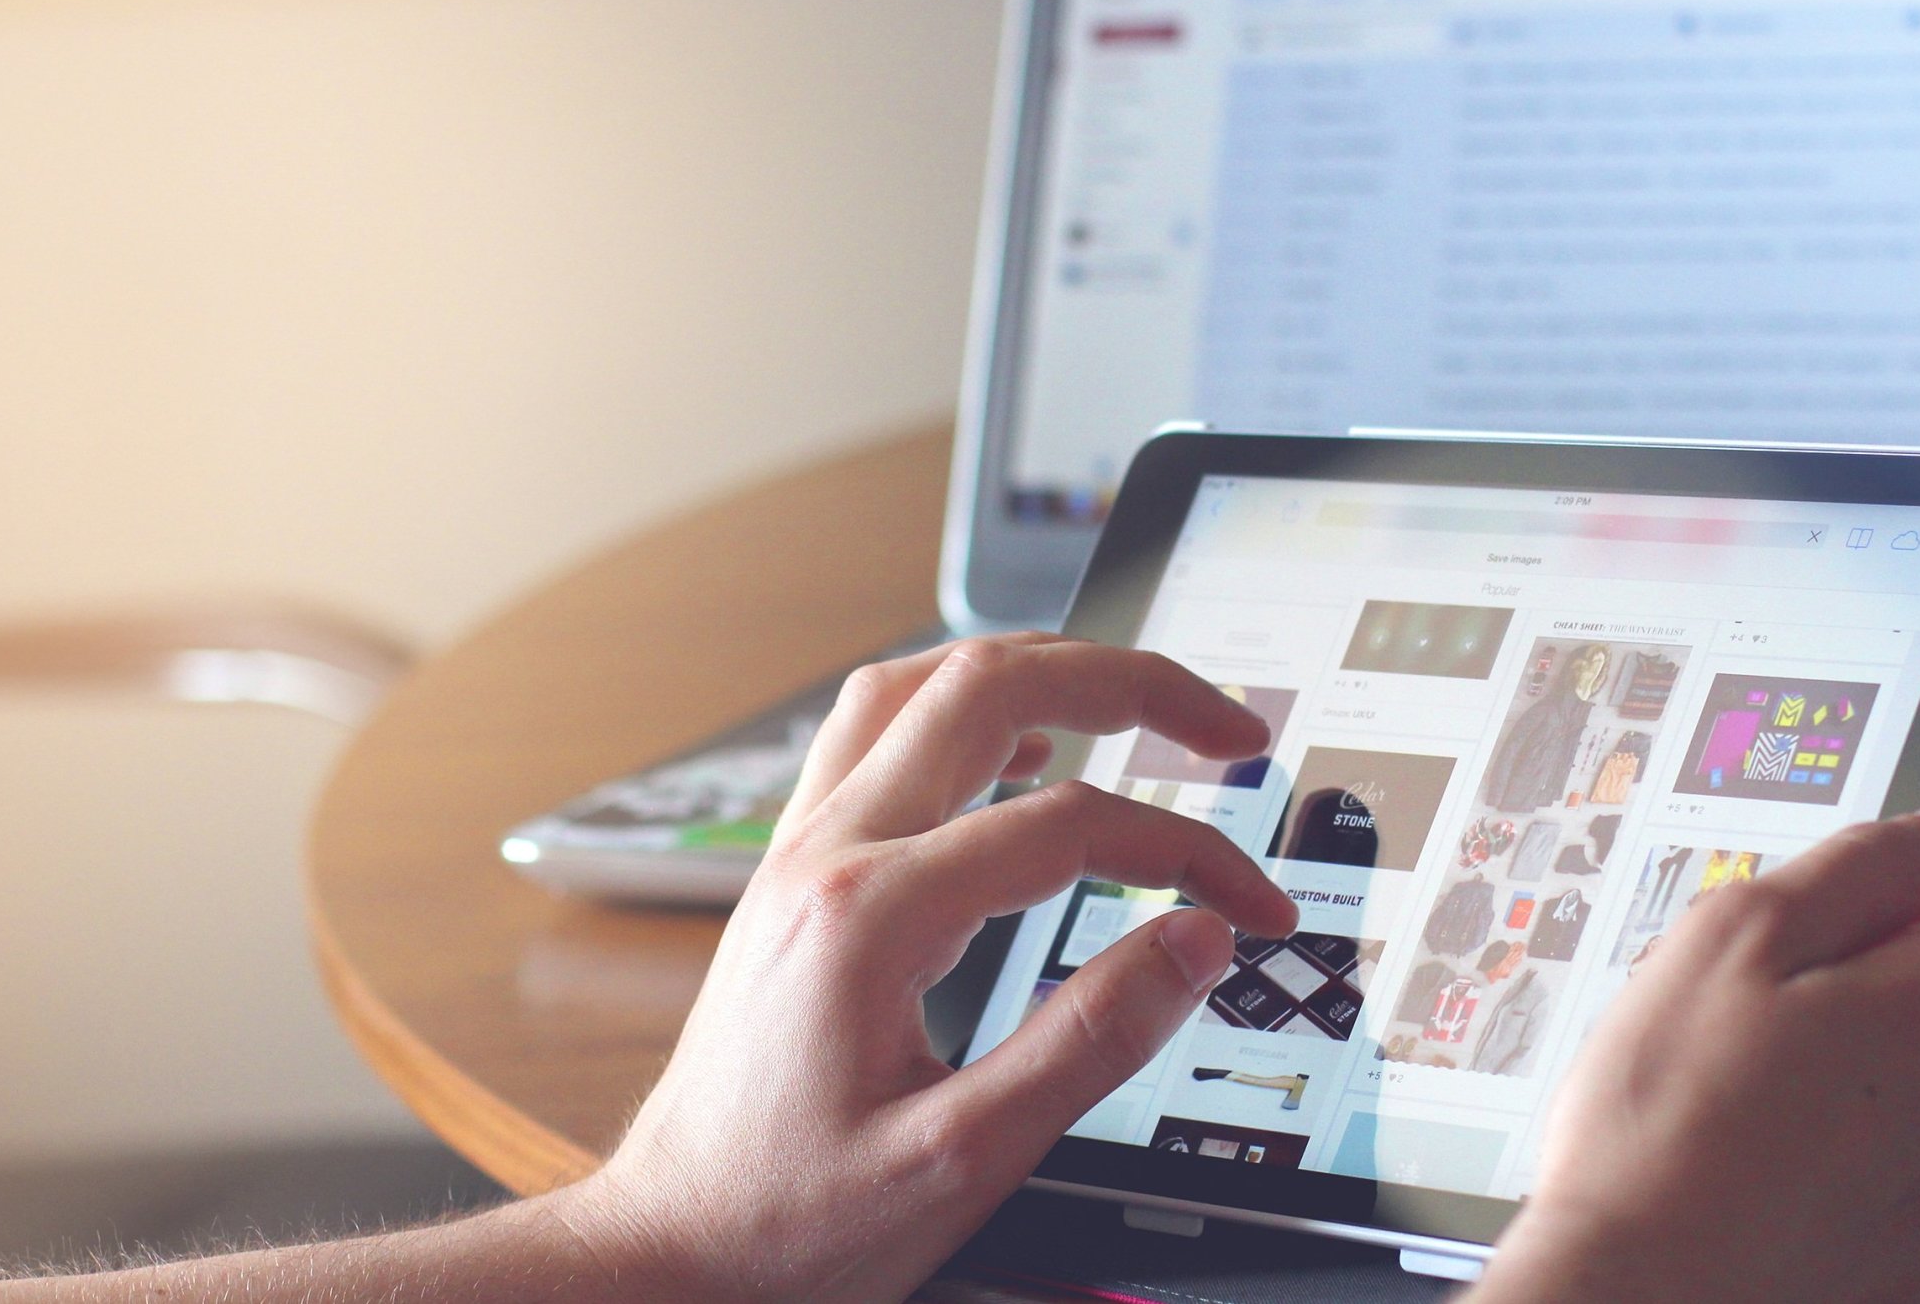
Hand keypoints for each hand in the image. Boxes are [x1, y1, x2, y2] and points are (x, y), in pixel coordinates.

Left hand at [544, 636, 1298, 1300]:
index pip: (1068, 825)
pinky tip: (1020, 750)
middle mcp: (825, 854)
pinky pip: (874, 735)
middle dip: (1126, 682)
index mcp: (870, 916)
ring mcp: (799, 853)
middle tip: (1222, 727)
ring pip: (919, 684)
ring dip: (1038, 672)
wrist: (668, 1245)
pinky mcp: (793, 875)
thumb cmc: (790, 1218)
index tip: (1251, 905)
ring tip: (1133, 700)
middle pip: (986, 686)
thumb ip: (1090, 1042)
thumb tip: (1194, 944)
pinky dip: (964, 712)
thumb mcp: (963, 1160)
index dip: (1186, 852)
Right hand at [1471, 800, 1919, 1303]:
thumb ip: (1861, 867)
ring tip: (1774, 1117)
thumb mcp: (1729, 941)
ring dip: (1893, 1099)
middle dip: (1899, 1008)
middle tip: (1777, 1035)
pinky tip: (1794, 1183)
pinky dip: (1888, 1181)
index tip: (1856, 937)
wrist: (1646, 1303)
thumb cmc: (1666, 1132)